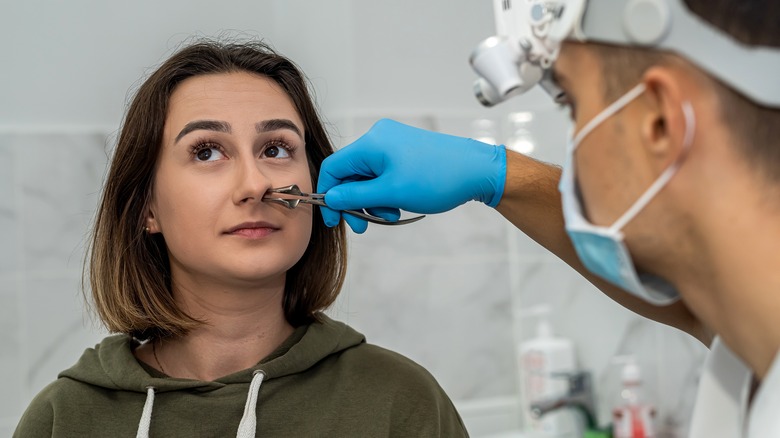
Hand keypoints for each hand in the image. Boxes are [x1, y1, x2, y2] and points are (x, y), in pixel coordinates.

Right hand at [317, 119, 506, 232]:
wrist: (477, 170)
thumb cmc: (438, 178)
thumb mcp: (391, 193)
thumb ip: (355, 196)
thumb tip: (331, 198)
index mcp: (371, 143)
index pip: (333, 167)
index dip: (329, 195)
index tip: (334, 220)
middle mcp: (379, 138)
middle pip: (350, 173)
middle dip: (355, 202)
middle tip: (364, 226)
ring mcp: (393, 143)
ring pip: (368, 177)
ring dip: (373, 200)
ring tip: (392, 215)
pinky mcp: (404, 151)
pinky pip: (383, 174)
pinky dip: (386, 192)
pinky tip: (399, 205)